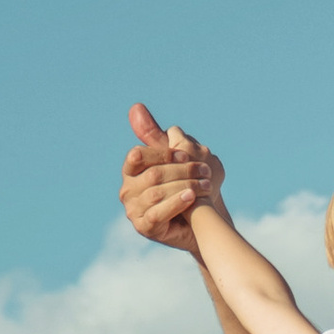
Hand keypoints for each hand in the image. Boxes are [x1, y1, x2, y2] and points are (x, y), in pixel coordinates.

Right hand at [121, 100, 224, 251]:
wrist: (200, 221)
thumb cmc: (185, 184)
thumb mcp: (172, 156)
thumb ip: (154, 133)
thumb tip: (135, 106)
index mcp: (131, 170)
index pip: (138, 155)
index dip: (163, 154)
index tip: (187, 155)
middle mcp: (127, 191)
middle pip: (152, 174)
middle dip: (182, 171)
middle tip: (206, 171)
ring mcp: (133, 211)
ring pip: (156, 193)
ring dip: (184, 186)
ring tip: (205, 185)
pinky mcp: (144, 228)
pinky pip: (157, 214)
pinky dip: (176, 203)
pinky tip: (192, 197)